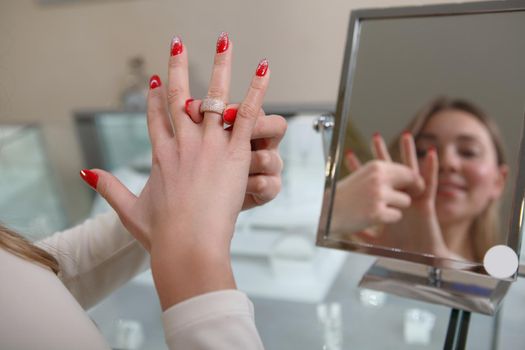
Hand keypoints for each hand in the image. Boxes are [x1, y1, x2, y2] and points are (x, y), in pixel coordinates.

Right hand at [82, 34, 276, 308]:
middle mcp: (182, 143)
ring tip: (224, 40)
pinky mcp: (233, 152)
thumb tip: (86, 173)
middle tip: (178, 45)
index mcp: (160, 156)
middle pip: (178, 96)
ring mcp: (208, 144)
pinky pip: (247, 114)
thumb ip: (108, 188)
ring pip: (215, 96)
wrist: (187, 246)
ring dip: (221, 66)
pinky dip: (257, 91)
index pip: (155, 118)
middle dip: (177, 68)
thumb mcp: (129, 211)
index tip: (152, 77)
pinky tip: (264, 70)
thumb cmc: (162, 235)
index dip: (153, 96)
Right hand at [331, 158, 417, 233]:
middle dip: (412, 192)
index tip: (416, 187)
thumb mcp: (364, 176)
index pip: (407, 170)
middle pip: (411, 183)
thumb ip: (384, 174)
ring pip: (405, 202)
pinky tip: (375, 217)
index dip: (415, 180)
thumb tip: (408, 175)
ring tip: (380, 208)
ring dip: (397, 207)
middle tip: (407, 199)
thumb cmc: (345, 195)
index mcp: (376, 166)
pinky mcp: (376, 212)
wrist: (327, 211)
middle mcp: (379, 178)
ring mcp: (378, 196)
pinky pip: (396, 216)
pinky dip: (389, 219)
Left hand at [345, 133, 451, 256]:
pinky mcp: (427, 202)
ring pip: (410, 171)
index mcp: (387, 202)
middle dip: (381, 153)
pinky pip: (429, 183)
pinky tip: (430, 154)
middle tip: (374, 136)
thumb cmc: (401, 249)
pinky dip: (431, 168)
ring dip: (408, 153)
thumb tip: (346, 231)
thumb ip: (363, 233)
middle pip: (390, 170)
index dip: (361, 168)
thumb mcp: (375, 240)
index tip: (349, 154)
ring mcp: (414, 197)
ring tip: (405, 136)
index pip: (372, 181)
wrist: (419, 259)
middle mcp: (401, 196)